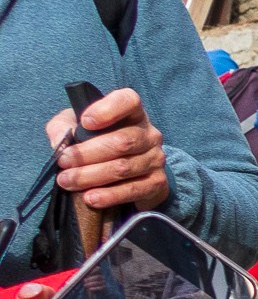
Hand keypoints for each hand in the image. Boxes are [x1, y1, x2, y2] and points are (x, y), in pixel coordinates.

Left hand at [44, 88, 169, 211]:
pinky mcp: (157, 182)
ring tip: (67, 182)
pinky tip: (90, 198)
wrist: (126, 173)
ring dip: (91, 176)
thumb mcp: (76, 127)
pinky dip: (109, 195)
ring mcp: (156, 159)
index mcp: (132, 113)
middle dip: (87, 154)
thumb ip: (62, 128)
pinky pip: (133, 189)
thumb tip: (59, 142)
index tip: (86, 122)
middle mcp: (149, 134)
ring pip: (123, 168)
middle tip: (63, 162)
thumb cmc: (97, 142)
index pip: (128, 101)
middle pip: (122, 142)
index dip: (108, 110)